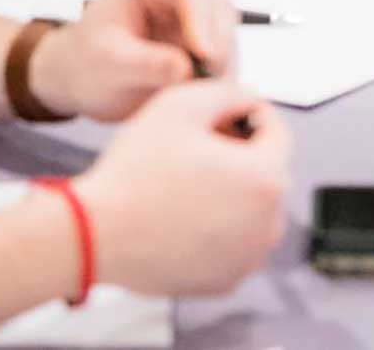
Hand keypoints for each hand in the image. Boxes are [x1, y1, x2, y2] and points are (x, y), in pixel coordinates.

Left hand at [26, 0, 238, 121]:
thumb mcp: (108, 63)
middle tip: (210, 83)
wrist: (78, 82)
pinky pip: (223, 58)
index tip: (206, 58)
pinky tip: (203, 96)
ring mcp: (192, 18)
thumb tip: (186, 69)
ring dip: (222, 65)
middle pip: (219, 9)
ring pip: (227, 35)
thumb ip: (145, 63)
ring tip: (202, 95)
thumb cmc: (84, 63)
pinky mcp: (200, 44)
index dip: (204, 23)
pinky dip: (219, 77)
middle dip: (219, 46)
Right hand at [72, 80, 289, 297]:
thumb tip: (249, 101)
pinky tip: (183, 213)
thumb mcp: (183, 104)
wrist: (97, 232)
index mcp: (267, 179)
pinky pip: (232, 242)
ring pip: (251, 209)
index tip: (223, 114)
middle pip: (266, 172)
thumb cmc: (135, 172)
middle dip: (241, 153)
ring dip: (231, 190)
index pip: (277, 132)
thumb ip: (229, 92)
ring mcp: (247, 258)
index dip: (249, 113)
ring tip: (188, 180)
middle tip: (199, 146)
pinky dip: (217, 227)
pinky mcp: (224, 281)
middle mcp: (268, 225)